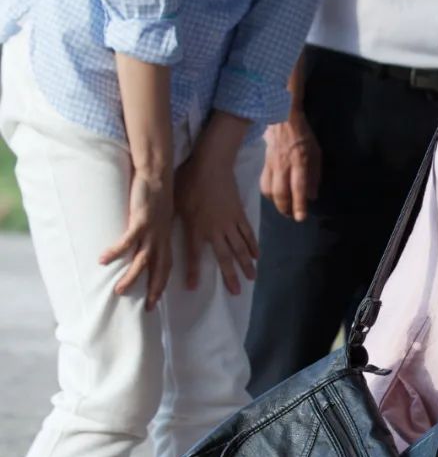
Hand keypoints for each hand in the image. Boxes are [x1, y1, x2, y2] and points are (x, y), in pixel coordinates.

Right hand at [99, 170, 173, 309]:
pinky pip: (127, 241)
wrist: (157, 174)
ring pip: (143, 261)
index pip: (167, 266)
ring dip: (131, 277)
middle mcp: (161, 238)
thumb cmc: (156, 194)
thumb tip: (142, 239)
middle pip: (159, 270)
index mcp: (166, 238)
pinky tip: (103, 260)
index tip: (156, 301)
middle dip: (155, 290)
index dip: (162, 284)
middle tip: (148, 308)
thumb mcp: (159, 217)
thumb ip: (153, 230)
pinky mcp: (140, 221)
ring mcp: (152, 231)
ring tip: (118, 291)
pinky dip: (116, 252)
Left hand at [175, 144, 257, 294]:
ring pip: (239, 248)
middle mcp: (215, 229)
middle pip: (224, 257)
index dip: (192, 272)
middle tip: (237, 292)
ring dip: (246, 265)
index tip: (192, 288)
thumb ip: (173, 217)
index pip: (193, 254)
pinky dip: (253, 245)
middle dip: (230, 276)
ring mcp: (230, 222)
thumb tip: (161, 227)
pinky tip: (257, 256)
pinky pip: (248, 233)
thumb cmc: (189, 180)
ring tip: (251, 278)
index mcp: (196, 227)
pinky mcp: (239, 213)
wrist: (211, 164)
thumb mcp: (175, 200)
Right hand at [260, 113, 321, 221]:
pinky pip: (263, 182)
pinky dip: (268, 193)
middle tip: (292, 216)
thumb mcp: (316, 153)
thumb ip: (315, 175)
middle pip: (280, 193)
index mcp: (299, 161)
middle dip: (285, 208)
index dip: (299, 204)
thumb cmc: (304, 136)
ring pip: (269, 190)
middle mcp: (284, 165)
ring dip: (275, 203)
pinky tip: (274, 196)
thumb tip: (312, 196)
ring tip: (283, 208)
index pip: (298, 187)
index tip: (300, 217)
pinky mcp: (264, 164)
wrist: (282, 119)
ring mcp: (272, 165)